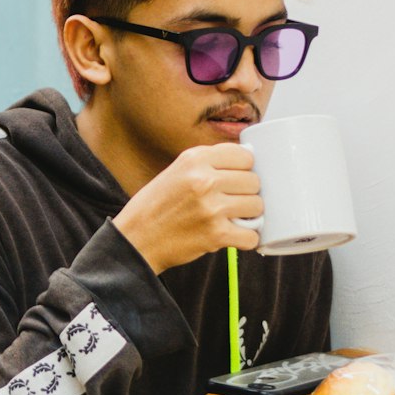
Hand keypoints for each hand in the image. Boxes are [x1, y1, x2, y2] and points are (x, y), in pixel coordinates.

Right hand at [112, 145, 261, 274]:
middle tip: (234, 201)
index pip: (245, 155)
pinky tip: (236, 236)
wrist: (136, 239)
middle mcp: (204, 180)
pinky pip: (252, 235)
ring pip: (257, 206)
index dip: (245, 168)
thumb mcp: (178, 170)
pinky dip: (248, 238)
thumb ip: (209, 163)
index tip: (238, 178)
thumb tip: (249, 160)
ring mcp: (211, 208)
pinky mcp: (216, 235)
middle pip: (254, 181)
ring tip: (234, 218)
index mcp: (195, 159)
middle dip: (248, 192)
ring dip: (250, 215)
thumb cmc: (157, 205)